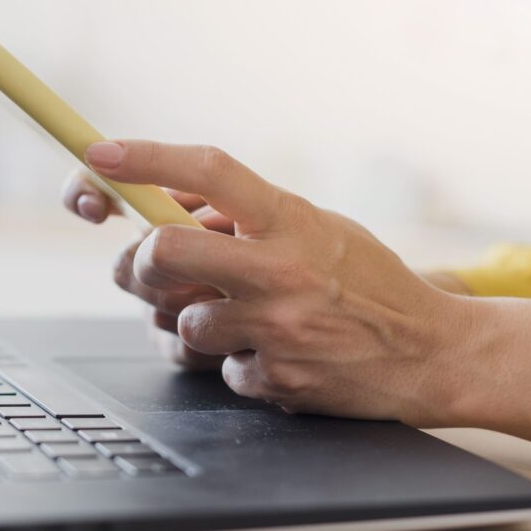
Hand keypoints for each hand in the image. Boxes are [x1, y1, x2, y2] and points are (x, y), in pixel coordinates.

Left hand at [79, 139, 467, 425]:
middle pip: (164, 249)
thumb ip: (249, 219)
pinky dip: (234, 361)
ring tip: (238, 318)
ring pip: (181, 321)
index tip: (99, 154)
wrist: (430, 352)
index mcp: (291, 219)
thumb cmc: (366, 282)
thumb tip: (168, 210)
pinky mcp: (277, 376)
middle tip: (145, 268)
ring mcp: (277, 326)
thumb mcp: (316, 227)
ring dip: (195, 322)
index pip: (209, 170)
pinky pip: (219, 367)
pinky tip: (273, 352)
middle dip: (139, 262)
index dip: (146, 158)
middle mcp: (280, 268)